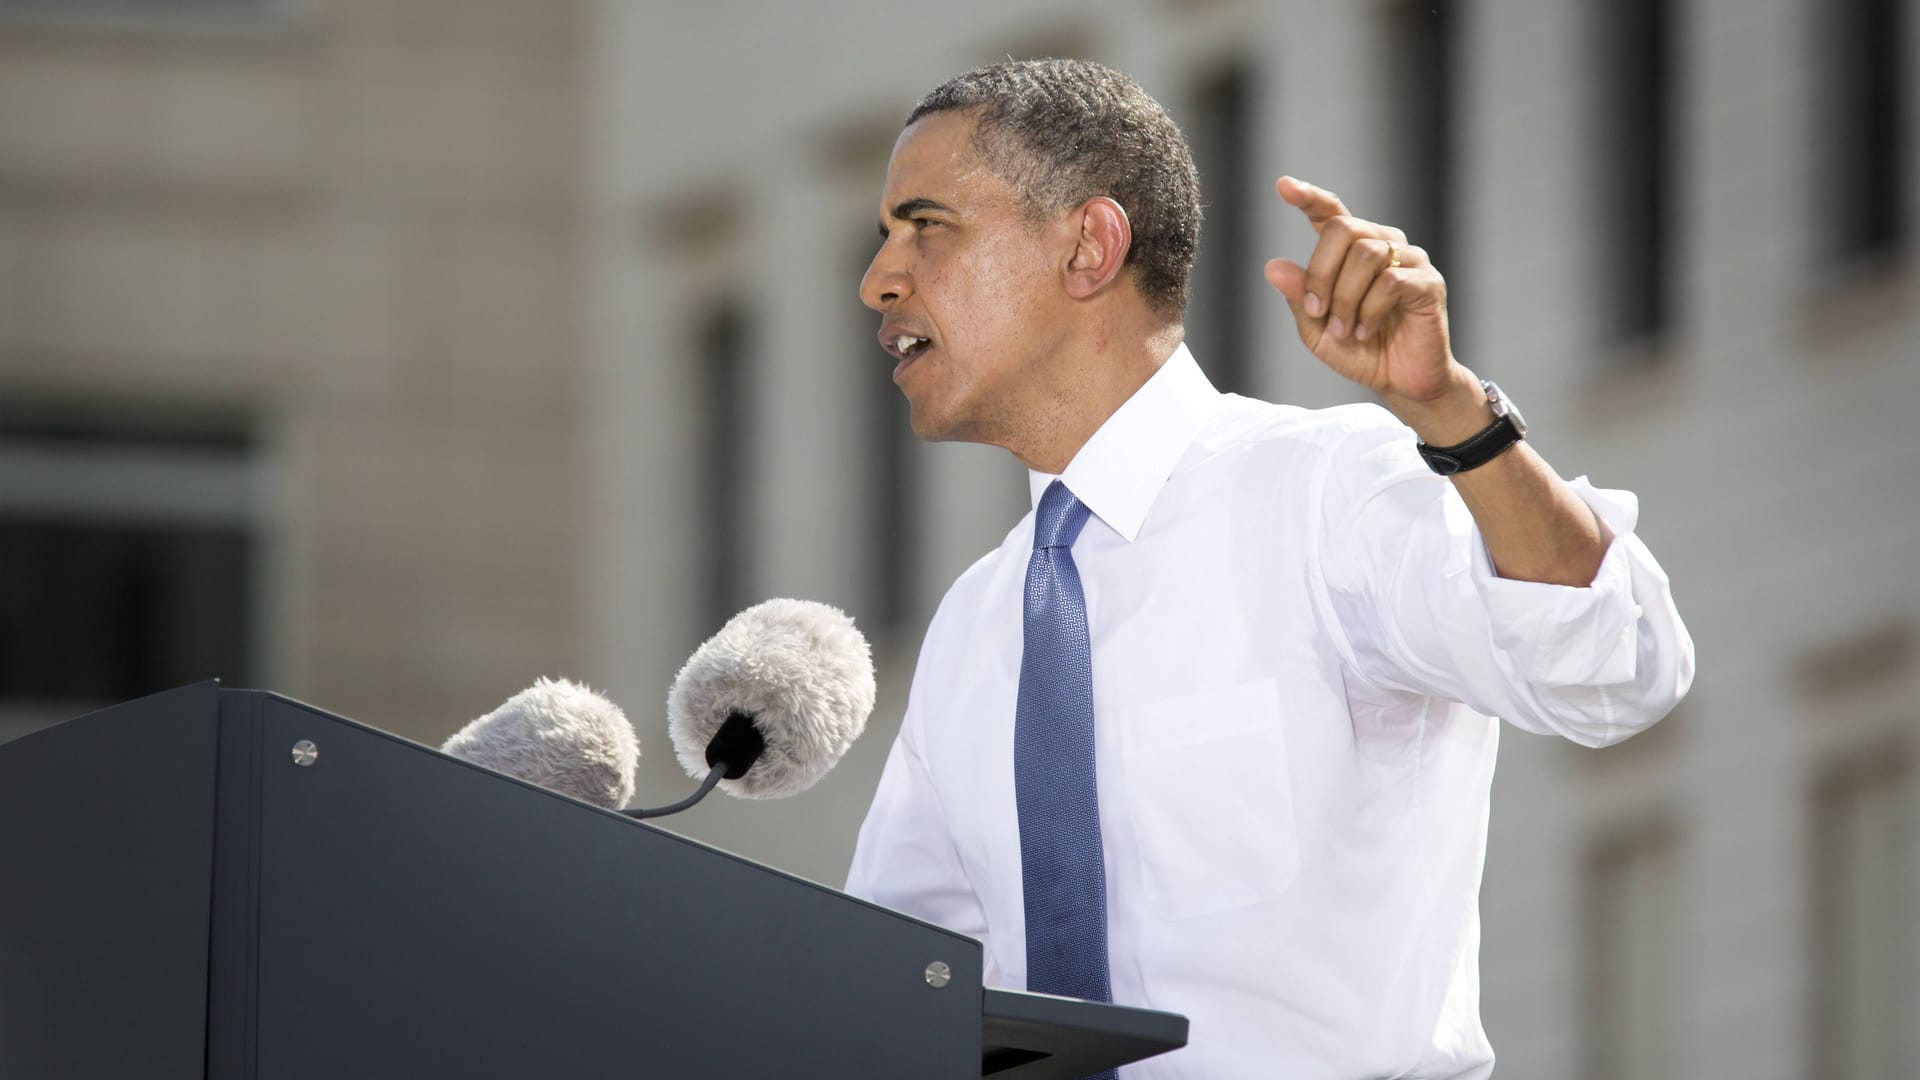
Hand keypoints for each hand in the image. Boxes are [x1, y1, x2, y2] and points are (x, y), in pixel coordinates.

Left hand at [1263, 176, 1460, 404]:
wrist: (1401, 381)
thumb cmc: (1359, 350)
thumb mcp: (1316, 329)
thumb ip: (1298, 297)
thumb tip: (1273, 266)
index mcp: (1352, 251)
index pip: (1331, 213)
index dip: (1308, 197)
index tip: (1283, 185)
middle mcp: (1383, 245)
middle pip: (1343, 228)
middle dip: (1321, 273)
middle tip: (1317, 312)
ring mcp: (1409, 260)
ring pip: (1366, 254)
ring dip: (1345, 298)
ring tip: (1345, 330)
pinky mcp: (1428, 282)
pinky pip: (1390, 282)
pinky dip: (1369, 310)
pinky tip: (1365, 331)